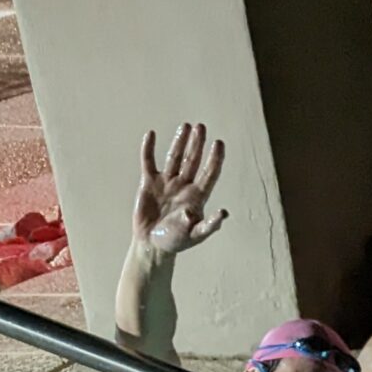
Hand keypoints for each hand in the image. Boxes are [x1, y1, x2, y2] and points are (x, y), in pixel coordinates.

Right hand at [134, 122, 228, 254]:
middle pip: (193, 160)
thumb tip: (223, 213)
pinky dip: (149, 148)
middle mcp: (184, 186)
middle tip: (201, 127)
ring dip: (180, 142)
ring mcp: (167, 183)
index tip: (219, 143)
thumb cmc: (175, 242)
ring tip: (186, 126)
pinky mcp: (149, 183)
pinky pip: (148, 162)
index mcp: (197, 197)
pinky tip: (152, 135)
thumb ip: (208, 225)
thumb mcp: (195, 236)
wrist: (152, 245)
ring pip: (175, 157)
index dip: (215, 159)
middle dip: (197, 144)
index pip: (209, 173)